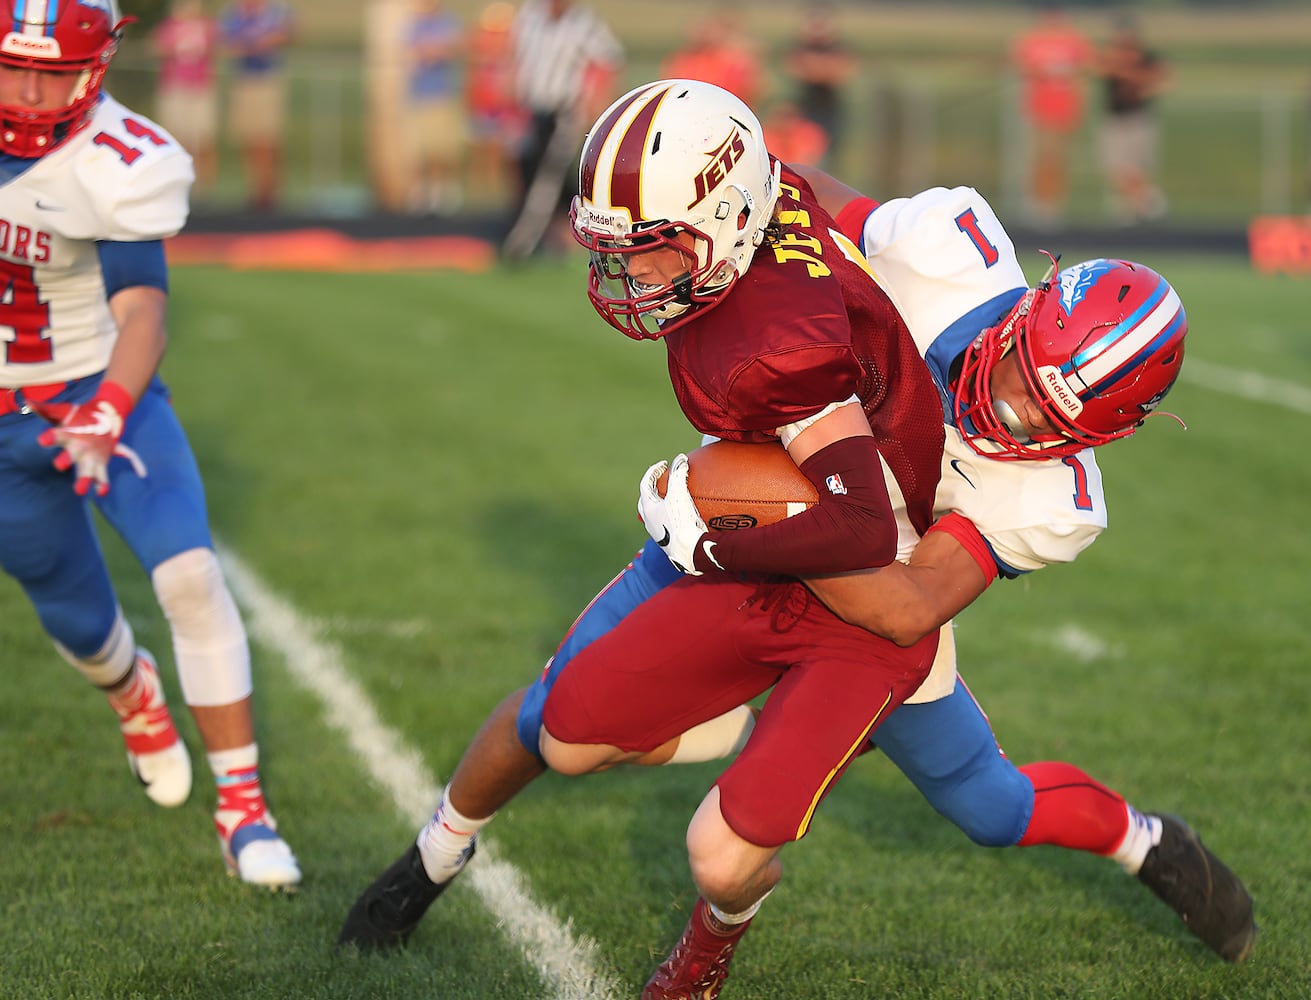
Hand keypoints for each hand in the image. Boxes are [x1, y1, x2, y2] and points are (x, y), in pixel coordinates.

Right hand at [30, 382, 146, 496]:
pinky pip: (101, 477)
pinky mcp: (101, 463)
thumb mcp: (64, 410)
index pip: (55, 437)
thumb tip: (29, 403)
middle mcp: (75, 450)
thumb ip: (48, 408)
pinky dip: (102, 485)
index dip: (49, 439)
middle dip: (63, 462)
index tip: (43, 440)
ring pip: (84, 472)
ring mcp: (88, 458)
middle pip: (67, 458)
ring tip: (79, 490)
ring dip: (82, 481)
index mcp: (66, 436)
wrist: (104, 417)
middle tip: (59, 466)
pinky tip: (102, 491)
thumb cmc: (79, 415)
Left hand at [638, 454, 707, 574]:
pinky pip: (671, 524)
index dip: (653, 471)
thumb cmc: (681, 524)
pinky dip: (677, 515)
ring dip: (664, 503)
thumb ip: (678, 474)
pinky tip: (692, 515)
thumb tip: (681, 458)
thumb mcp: (679, 495)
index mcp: (648, 509)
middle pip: (646, 501)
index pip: (645, 485)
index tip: (664, 464)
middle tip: (663, 480)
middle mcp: (650, 522)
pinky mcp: (671, 543)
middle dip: (653, 488)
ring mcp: (660, 534)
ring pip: (657, 514)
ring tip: (677, 496)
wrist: (690, 554)